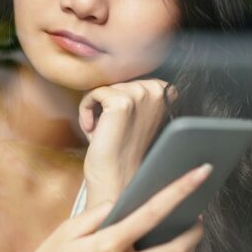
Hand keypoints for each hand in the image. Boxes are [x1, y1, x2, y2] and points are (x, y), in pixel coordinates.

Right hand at [2, 162, 208, 251]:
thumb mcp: (63, 233)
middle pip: (175, 250)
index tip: (200, 174)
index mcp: (104, 247)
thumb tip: (121, 206)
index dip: (179, 191)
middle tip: (200, 218)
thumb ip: (96, 216)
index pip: (151, 214)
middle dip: (194, 232)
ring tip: (179, 233)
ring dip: (177, 250)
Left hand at [79, 79, 177, 206]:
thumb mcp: (135, 114)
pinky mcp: (121, 102)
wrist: (116, 178)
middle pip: (115, 83)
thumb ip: (134, 93)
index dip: (118, 102)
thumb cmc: (123, 148)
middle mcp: (157, 90)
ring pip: (103, 89)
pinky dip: (85, 111)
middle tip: (111, 131)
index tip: (121, 124)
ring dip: (96, 111)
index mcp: (166, 91)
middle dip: (106, 107)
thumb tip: (113, 72)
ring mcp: (140, 95)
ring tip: (104, 132)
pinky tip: (93, 131)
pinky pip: (91, 94)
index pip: (127, 80)